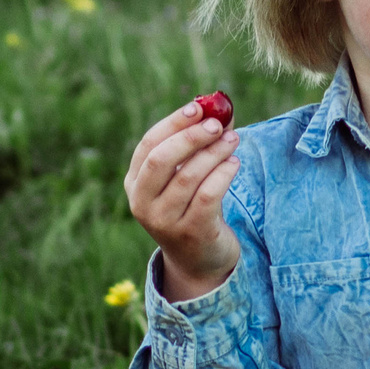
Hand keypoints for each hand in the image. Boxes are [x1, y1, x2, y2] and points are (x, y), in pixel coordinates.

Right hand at [125, 100, 241, 300]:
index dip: (174, 123)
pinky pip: (208, 196)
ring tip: (234, 140)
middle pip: (162, 159)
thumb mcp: (187, 177)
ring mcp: (164, 221)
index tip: (199, 108)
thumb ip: (198, 145)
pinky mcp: (190, 232)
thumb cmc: (192, 208)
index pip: (149, 144)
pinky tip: (235, 163)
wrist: (199, 260)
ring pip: (189, 177)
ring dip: (215, 153)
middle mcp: (142, 203)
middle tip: (218, 124)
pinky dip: (223, 174)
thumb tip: (221, 108)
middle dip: (192, 137)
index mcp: (135, 183)